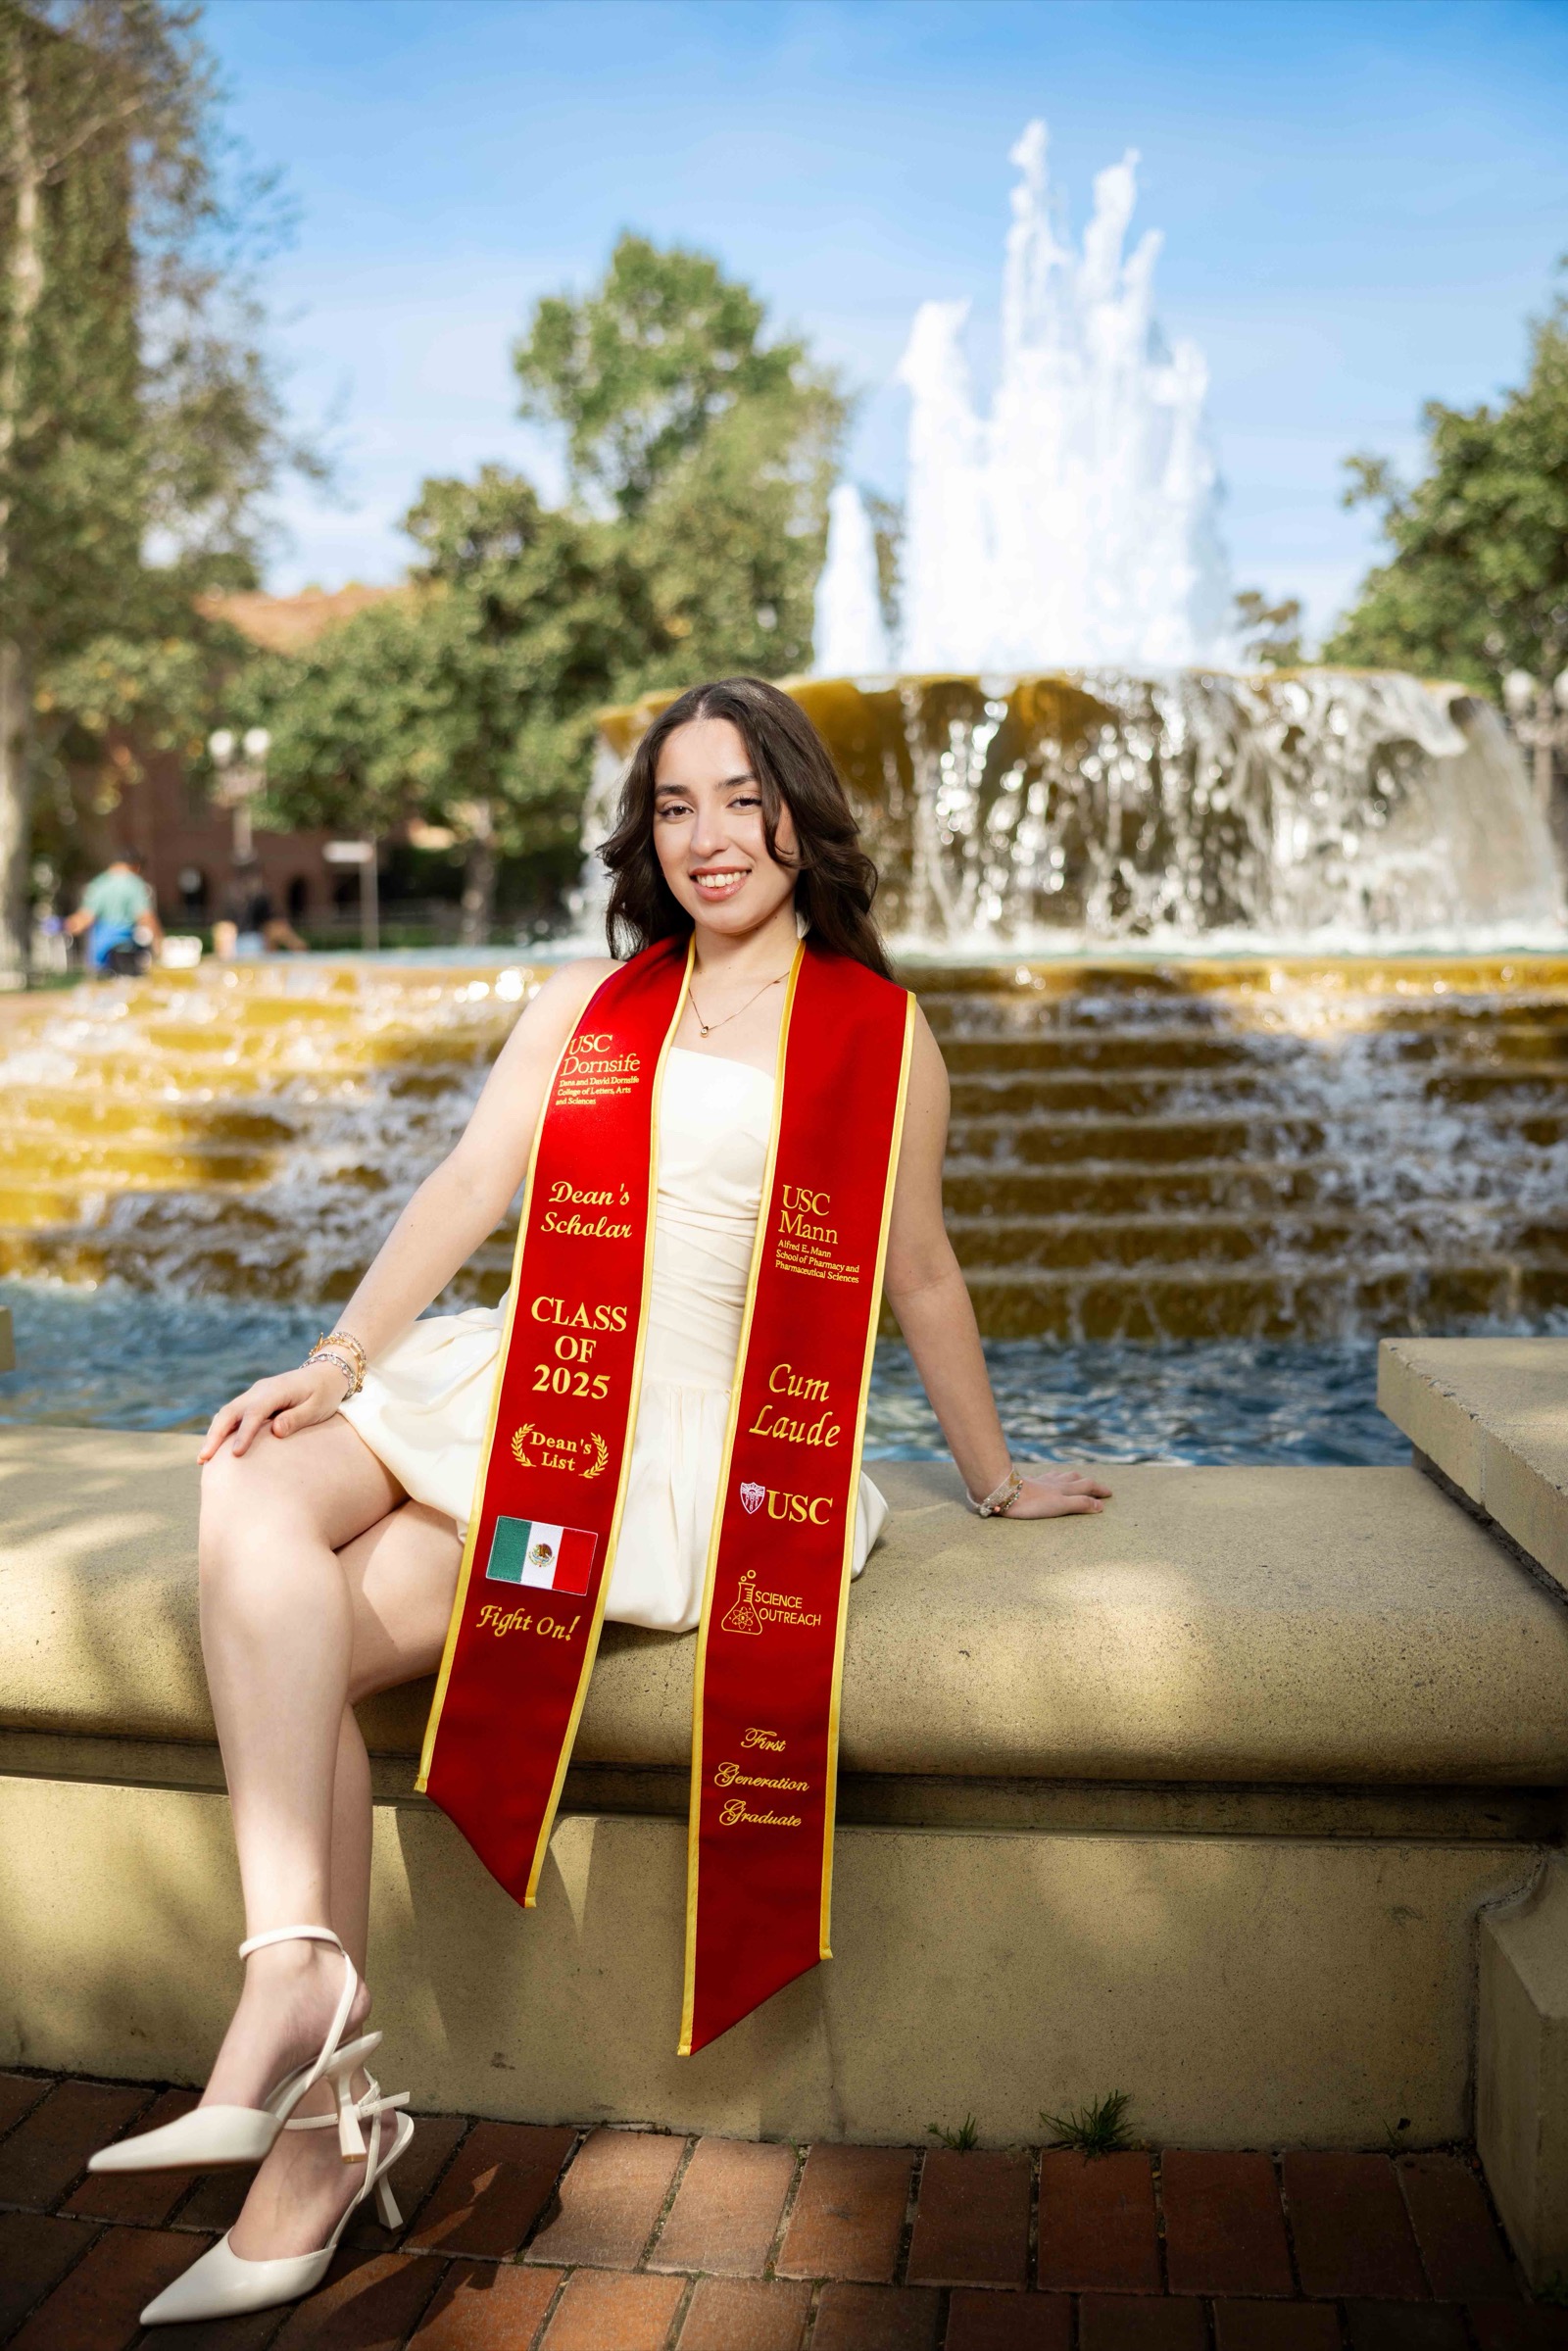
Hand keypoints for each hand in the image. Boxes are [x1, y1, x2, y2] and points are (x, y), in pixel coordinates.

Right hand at [198, 1361, 350, 1460]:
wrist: (326, 1373)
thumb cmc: (324, 1393)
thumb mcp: (318, 1407)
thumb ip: (296, 1418)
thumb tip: (275, 1431)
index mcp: (276, 1390)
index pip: (255, 1413)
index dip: (244, 1434)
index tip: (235, 1454)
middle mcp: (259, 1390)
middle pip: (230, 1411)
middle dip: (215, 1435)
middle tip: (203, 1459)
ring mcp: (254, 1394)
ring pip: (227, 1412)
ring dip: (214, 1434)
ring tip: (203, 1459)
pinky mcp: (254, 1400)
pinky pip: (233, 1414)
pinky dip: (221, 1429)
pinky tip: (215, 1448)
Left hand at [1001, 1466, 1111, 1518]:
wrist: (1005, 1492)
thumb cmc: (1033, 1502)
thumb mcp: (1060, 1505)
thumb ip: (1080, 1504)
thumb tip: (1100, 1505)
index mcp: (1065, 1488)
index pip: (1087, 1486)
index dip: (1099, 1490)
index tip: (1109, 1494)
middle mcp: (1056, 1482)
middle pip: (1076, 1479)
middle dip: (1088, 1483)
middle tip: (1096, 1487)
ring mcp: (1042, 1481)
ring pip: (1061, 1476)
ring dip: (1072, 1478)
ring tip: (1075, 1479)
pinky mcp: (1029, 1482)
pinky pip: (1046, 1477)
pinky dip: (1053, 1477)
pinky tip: (1047, 1478)